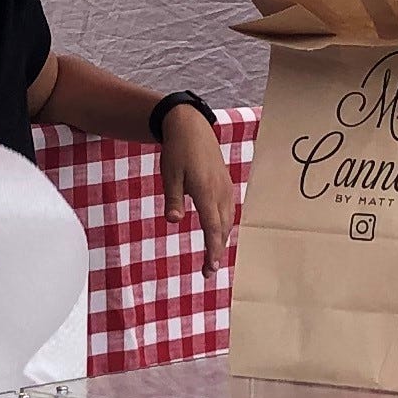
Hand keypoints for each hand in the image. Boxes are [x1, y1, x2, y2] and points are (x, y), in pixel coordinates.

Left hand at [157, 104, 236, 257]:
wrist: (191, 126)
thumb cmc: (177, 150)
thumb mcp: (170, 174)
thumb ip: (173, 199)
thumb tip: (173, 222)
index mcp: (206, 191)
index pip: (212, 228)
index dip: (213, 249)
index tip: (211, 268)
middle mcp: (220, 192)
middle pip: (222, 229)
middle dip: (217, 251)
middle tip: (209, 272)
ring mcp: (225, 187)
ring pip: (227, 220)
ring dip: (221, 240)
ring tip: (213, 258)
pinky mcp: (225, 184)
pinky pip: (228, 210)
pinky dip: (224, 226)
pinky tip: (218, 233)